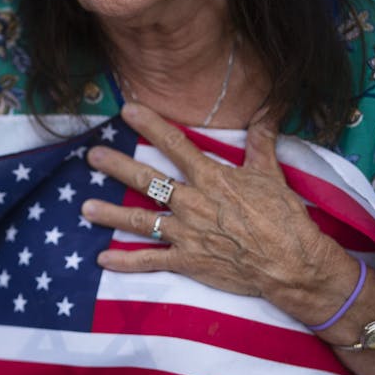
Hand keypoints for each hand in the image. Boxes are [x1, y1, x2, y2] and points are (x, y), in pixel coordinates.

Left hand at [81, 102, 343, 316]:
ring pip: (140, 221)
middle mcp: (192, 203)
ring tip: (84, 208)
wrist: (290, 264)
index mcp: (211, 179)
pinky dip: (125, 261)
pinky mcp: (187, 261)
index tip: (127, 110)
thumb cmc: (283, 218)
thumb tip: (264, 113)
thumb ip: (261, 143)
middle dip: (117, 167)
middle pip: (147, 181)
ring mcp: (186, 234)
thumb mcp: (272, 175)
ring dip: (110, 215)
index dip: (150, 125)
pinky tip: (102, 259)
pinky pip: (150, 261)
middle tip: (92, 156)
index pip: (175, 145)